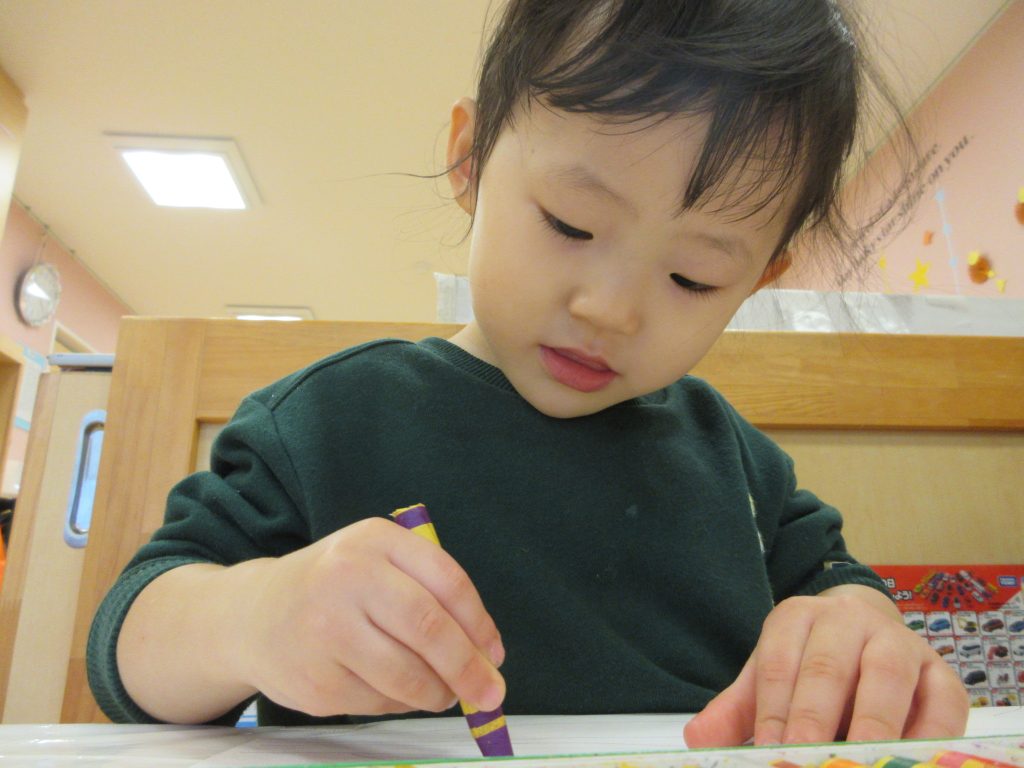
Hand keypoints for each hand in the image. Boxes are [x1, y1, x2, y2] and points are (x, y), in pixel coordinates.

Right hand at [238, 517, 505, 717]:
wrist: (250, 615)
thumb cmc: (332, 588)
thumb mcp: (376, 562)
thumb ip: (429, 592)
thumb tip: (486, 654)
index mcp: (375, 540)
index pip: (447, 582)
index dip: (480, 624)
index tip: (496, 653)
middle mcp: (348, 577)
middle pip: (430, 630)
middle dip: (469, 668)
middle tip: (490, 694)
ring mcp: (326, 629)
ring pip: (407, 674)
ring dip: (437, 693)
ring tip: (443, 694)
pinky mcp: (314, 678)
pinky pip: (378, 701)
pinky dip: (399, 703)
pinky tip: (395, 692)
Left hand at [684, 585, 967, 746]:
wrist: (868, 636)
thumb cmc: (809, 666)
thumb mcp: (769, 679)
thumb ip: (736, 710)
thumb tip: (697, 739)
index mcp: (798, 617)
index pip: (777, 663)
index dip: (771, 711)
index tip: (768, 751)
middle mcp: (849, 621)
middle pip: (828, 668)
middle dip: (813, 719)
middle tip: (804, 759)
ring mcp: (900, 643)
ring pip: (887, 677)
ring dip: (872, 726)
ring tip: (858, 761)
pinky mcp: (944, 674)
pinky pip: (943, 705)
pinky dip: (930, 737)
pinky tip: (911, 762)